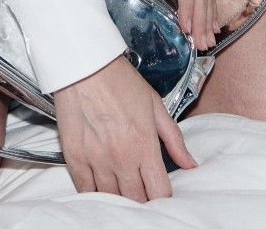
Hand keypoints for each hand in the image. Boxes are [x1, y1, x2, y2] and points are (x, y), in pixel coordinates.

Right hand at [54, 54, 197, 199]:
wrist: (85, 65)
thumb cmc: (120, 81)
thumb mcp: (155, 106)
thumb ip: (174, 139)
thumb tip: (190, 164)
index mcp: (144, 145)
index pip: (159, 191)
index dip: (163, 198)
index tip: (161, 193)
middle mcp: (121, 158)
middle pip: (136, 200)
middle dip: (143, 201)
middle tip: (142, 192)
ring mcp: (96, 160)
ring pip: (111, 198)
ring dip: (119, 198)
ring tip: (122, 189)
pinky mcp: (75, 157)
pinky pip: (85, 189)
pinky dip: (94, 193)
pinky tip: (100, 188)